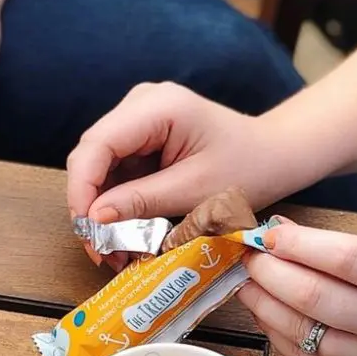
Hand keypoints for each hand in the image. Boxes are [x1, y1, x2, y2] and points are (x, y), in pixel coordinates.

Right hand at [66, 83, 284, 270]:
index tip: (87, 230)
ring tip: (115, 250)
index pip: (96, 147)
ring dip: (99, 212)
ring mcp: (135, 120)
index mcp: (157, 107)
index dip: (82, 190)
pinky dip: (113, 207)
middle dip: (88, 207)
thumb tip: (94, 218)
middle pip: (89, 158)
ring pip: (95, 170)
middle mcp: (139, 105)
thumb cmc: (248, 167)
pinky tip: (123, 234)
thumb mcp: (195, 191)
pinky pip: (110, 174)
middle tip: (101, 250)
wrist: (274, 154)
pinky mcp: (137, 140)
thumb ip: (141, 201)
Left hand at [238, 219, 356, 355]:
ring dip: (264, 303)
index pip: (347, 260)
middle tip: (251, 258)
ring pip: (301, 329)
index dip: (300, 244)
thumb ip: (347, 253)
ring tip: (248, 284)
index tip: (270, 235)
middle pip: (314, 296)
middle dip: (271, 272)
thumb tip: (283, 232)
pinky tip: (265, 314)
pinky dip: (276, 332)